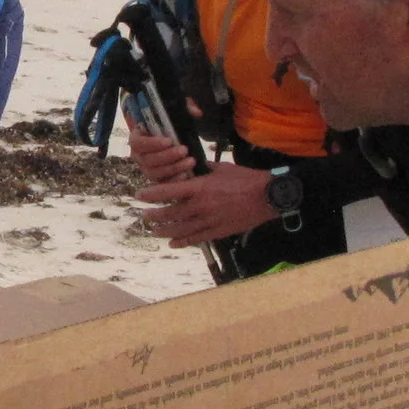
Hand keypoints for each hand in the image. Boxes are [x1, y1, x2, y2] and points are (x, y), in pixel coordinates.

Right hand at [124, 118, 196, 183]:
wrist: (173, 138)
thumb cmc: (169, 125)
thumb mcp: (176, 112)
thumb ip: (186, 108)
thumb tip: (197, 113)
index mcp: (137, 137)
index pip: (137, 142)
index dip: (152, 143)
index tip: (169, 140)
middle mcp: (138, 155)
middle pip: (147, 160)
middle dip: (167, 156)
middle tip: (184, 150)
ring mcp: (146, 168)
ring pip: (155, 173)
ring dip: (173, 168)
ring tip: (190, 161)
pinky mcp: (156, 178)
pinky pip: (162, 183)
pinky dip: (174, 180)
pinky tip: (186, 174)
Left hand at [134, 162, 277, 246]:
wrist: (268, 197)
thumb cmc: (246, 179)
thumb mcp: (223, 168)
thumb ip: (206, 168)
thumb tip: (196, 165)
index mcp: (200, 187)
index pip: (168, 191)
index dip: (151, 194)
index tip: (140, 196)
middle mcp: (201, 206)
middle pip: (170, 213)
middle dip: (154, 216)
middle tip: (144, 217)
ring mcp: (209, 221)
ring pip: (180, 229)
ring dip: (164, 231)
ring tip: (154, 232)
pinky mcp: (218, 232)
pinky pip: (196, 239)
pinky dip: (183, 242)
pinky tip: (173, 243)